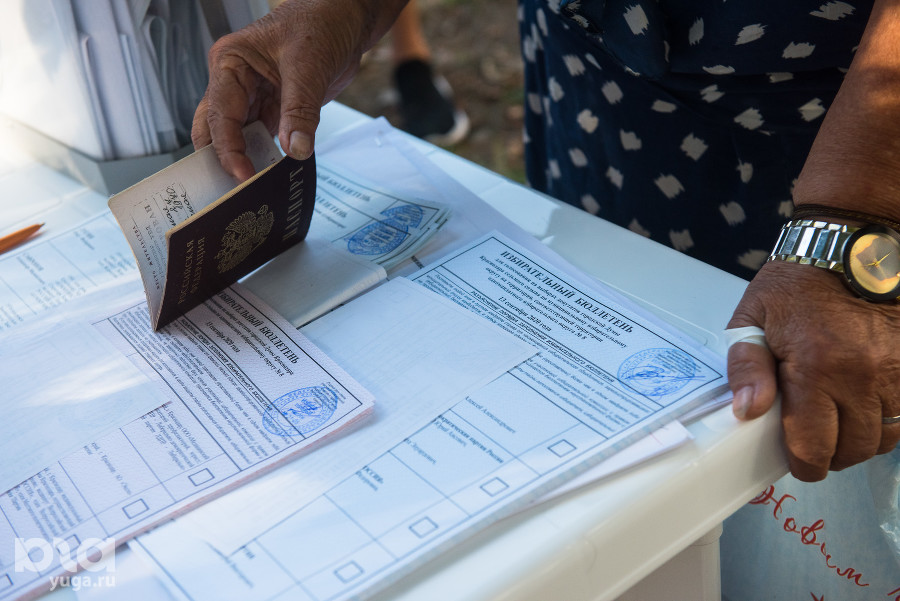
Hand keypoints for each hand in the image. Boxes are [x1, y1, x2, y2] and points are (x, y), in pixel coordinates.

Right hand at [192, 0, 405, 180]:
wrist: (346, 20)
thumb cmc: (320, 23)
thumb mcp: (308, 66)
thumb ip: (300, 110)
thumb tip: (295, 149)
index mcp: (230, 63)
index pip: (219, 114)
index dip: (228, 149)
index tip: (243, 175)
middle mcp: (235, 83)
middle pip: (215, 130)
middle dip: (222, 161)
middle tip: (232, 194)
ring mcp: (253, 98)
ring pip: (237, 138)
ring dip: (244, 163)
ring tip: (249, 195)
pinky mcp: (274, 110)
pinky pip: (264, 140)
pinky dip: (266, 159)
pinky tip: (272, 179)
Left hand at [726, 260, 899, 480]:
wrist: (851, 248)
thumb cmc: (795, 285)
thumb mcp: (752, 317)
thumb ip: (746, 367)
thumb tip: (748, 412)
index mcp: (815, 367)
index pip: (813, 446)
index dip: (802, 465)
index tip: (795, 461)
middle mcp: (862, 376)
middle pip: (852, 450)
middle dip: (830, 456)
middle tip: (814, 443)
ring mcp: (897, 373)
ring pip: (885, 439)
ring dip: (861, 442)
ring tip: (839, 427)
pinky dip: (889, 424)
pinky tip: (866, 410)